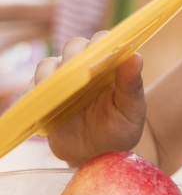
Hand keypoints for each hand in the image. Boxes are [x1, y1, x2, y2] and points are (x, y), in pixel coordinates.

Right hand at [30, 31, 146, 165]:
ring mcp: (62, 80)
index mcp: (108, 63)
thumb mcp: (131, 108)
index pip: (102, 40)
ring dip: (50, 73)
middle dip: (74, 55)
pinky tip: (43, 104)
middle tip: (76, 70)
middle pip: (73, 46)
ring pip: (48, 64)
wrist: (98, 154)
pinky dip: (34, 93)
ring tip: (57, 89)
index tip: (101, 53)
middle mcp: (84, 66)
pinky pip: (32, 89)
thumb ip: (132, 84)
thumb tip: (136, 57)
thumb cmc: (120, 127)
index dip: (100, 43)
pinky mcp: (43, 97)